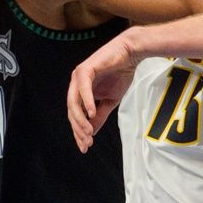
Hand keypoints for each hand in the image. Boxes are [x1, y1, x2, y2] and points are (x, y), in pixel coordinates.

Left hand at [66, 32, 140, 151]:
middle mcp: (76, 85)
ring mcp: (78, 76)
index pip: (75, 116)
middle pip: (72, 111)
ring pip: (74, 102)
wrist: (131, 55)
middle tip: (87, 142)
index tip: (85, 147)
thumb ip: (100, 115)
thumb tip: (91, 132)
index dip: (78, 132)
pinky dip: (87, 102)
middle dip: (78, 129)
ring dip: (81, 119)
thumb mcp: (110, 101)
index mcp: (80, 92)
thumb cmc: (120, 74)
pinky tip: (91, 114)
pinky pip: (83, 89)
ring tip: (88, 132)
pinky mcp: (85, 70)